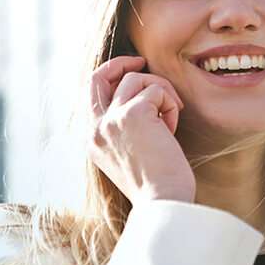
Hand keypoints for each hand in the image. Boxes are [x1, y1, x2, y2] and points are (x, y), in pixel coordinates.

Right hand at [88, 56, 195, 203]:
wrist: (163, 203)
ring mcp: (112, 120)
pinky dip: (170, 105)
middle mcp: (96, 129)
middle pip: (99, 76)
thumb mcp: (131, 156)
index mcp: (93, 141)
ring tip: (170, 119)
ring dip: (161, 92)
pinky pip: (157, 90)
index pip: (91, 95)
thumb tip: (142, 100)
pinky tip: (172, 129)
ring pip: (136, 79)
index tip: (132, 72)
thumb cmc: (157, 186)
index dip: (110, 77)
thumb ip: (125, 130)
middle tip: (142, 61)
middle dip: (121, 63)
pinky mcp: (133, 114)